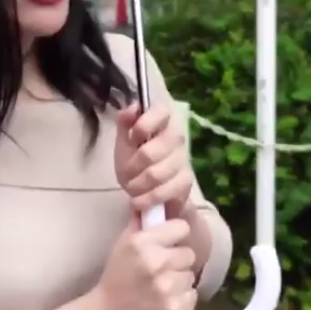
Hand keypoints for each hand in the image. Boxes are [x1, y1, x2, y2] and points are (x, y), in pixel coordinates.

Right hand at [94, 215, 197, 309]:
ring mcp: (165, 288)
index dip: (175, 235)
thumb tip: (156, 201)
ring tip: (162, 285)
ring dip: (179, 280)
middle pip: (189, 253)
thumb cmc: (117, 275)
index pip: (182, 227)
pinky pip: (191, 295)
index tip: (169, 242)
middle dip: (177, 260)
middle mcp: (155, 263)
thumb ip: (141, 222)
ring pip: (190, 276)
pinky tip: (165, 299)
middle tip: (163, 268)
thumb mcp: (123, 244)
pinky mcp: (174, 309)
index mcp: (142, 243)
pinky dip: (181, 298)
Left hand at [116, 103, 192, 217]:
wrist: (148, 188)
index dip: (143, 126)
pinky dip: (149, 198)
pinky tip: (140, 200)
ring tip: (131, 188)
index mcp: (163, 119)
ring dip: (138, 185)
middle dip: (132, 167)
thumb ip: (125, 123)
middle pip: (151, 152)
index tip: (132, 138)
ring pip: (156, 174)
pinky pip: (167, 190)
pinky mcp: (186, 180)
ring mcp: (183, 159)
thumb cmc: (134, 159)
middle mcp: (177, 135)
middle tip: (126, 174)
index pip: (160, 112)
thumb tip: (131, 108)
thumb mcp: (124, 140)